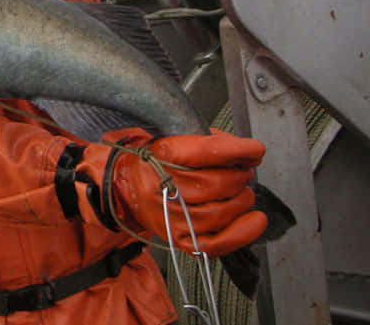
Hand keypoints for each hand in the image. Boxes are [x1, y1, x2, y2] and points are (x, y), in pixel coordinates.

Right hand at [110, 130, 267, 256]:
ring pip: (223, 210)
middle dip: (241, 175)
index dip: (238, 150)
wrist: (126, 188)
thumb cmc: (156, 162)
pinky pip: (217, 243)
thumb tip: (249, 152)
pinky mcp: (180, 239)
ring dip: (243, 199)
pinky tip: (255, 219)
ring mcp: (171, 216)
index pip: (206, 152)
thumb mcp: (174, 139)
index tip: (255, 149)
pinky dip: (242, 232)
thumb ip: (209, 142)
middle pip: (220, 183)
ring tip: (241, 191)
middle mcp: (163, 187)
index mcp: (160, 155)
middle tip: (243, 171)